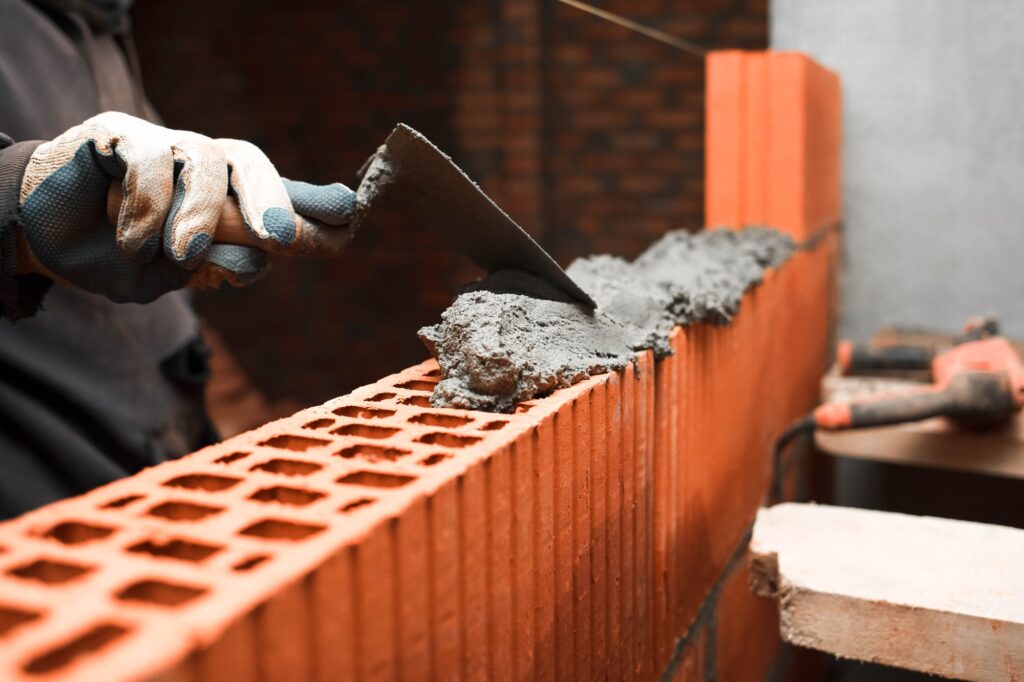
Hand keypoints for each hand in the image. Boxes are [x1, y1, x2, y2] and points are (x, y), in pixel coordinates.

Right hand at [17, 112, 355, 302]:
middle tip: (280, 239)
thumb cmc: (118, 255)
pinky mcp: (119, 135)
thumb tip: (262, 260)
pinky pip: (149, 159)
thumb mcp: (174, 272)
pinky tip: (133, 240)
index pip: (280, 193)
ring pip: (204, 160)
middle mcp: (202, 166)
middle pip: (250, 161)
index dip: (315, 205)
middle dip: (273, 200)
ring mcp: (163, 145)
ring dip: (199, 213)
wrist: (43, 238)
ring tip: (183, 254)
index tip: (350, 219)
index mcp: (226, 199)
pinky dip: (145, 205)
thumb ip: (217, 263)